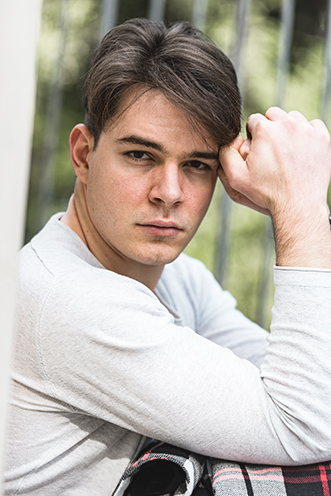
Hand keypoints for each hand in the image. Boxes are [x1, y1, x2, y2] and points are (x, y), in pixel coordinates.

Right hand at [219, 107, 330, 267]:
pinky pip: (313, 125)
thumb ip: (226, 154)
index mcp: (264, 130)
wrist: (298, 205)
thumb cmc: (266, 193)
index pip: (254, 120)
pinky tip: (301, 150)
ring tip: (286, 150)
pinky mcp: (323, 138)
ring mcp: (307, 130)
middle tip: (271, 149)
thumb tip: (232, 138)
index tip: (257, 150)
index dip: (253, 135)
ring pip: (293, 118)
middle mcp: (287, 124)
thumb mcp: (236, 177)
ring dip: (288, 130)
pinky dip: (307, 134)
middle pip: (274, 115)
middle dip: (270, 128)